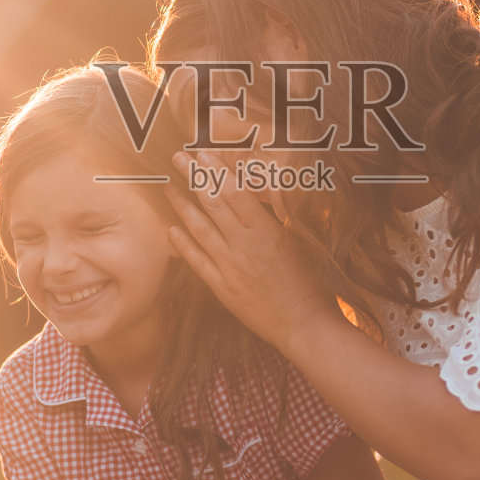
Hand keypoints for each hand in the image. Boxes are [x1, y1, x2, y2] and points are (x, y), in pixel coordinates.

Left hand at [164, 150, 339, 350]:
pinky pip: (197, 262)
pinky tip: (171, 229)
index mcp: (267, 231)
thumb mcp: (300, 243)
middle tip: (178, 158)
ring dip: (182, 206)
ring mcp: (230, 267)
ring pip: (200, 229)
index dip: (217, 171)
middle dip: (194, 178)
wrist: (304, 326)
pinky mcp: (222, 288)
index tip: (204, 153)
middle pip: (214, 204)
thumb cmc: (311, 284)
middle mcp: (244, 245)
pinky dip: (183, 245)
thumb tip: (261, 197)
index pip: (236, 192)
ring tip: (168, 187)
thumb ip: (277, 221)